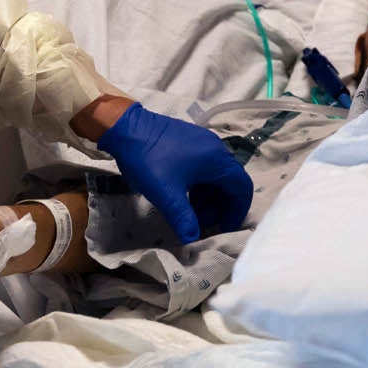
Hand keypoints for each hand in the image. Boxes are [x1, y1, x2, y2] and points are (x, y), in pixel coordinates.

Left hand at [94, 102, 252, 241]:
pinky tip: (184, 195)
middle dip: (221, 206)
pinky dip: (201, 185)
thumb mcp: (166, 195)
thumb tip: (192, 239)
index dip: (236, 211)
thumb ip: (183, 219)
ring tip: (191, 213)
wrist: (126, 128)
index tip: (223, 228)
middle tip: (203, 223)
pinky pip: (206, 166)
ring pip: (217, 175)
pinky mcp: (191, 141)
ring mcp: (204, 143)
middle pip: (231, 182)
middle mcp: (216, 149)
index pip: (242, 188)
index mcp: (217, 160)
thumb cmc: (149, 161)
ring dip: (209, 197)